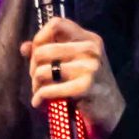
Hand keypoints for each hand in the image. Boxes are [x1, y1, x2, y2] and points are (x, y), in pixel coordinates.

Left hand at [23, 17, 125, 137]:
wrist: (113, 114)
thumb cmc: (91, 88)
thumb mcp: (75, 65)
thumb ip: (51, 53)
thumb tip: (24, 47)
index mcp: (90, 39)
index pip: (57, 24)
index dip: (40, 37)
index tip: (36, 53)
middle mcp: (91, 49)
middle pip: (43, 50)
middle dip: (33, 67)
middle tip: (37, 80)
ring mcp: (89, 68)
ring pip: (42, 71)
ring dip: (36, 85)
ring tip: (40, 92)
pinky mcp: (84, 87)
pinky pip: (48, 89)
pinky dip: (39, 98)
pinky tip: (40, 103)